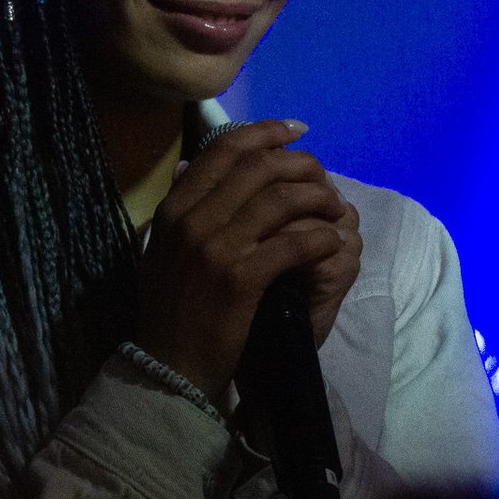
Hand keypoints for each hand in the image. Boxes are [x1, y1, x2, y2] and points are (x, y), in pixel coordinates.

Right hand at [133, 120, 354, 404]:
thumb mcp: (164, 249)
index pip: (223, 150)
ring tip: (334, 208)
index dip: (265, 133)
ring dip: (317, 198)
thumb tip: (192, 163)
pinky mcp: (240, 279)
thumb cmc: (171, 309)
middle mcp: (191, 220)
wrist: (168, 367)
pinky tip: (331, 241)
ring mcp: (214, 249)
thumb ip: (182, 206)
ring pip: (279, 200)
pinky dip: (318, 237)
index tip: (295, 131)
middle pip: (257, 167)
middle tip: (323, 176)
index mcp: (173, 208)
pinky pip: (291, 243)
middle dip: (300, 164)